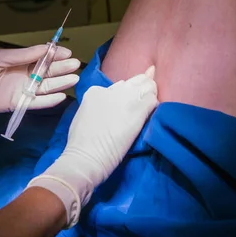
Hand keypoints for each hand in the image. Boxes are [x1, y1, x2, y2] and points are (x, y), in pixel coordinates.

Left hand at [0, 45, 80, 117]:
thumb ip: (23, 55)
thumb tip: (46, 47)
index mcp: (16, 59)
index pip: (40, 56)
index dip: (54, 54)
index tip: (68, 53)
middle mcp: (21, 74)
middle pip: (46, 71)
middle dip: (61, 68)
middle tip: (76, 65)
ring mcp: (20, 90)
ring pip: (44, 86)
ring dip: (59, 83)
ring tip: (74, 79)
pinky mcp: (17, 104)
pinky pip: (36, 102)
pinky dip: (48, 101)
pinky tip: (61, 97)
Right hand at [28, 66, 158, 227]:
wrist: (87, 155)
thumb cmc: (80, 142)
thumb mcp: (84, 114)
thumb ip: (98, 105)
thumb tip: (111, 103)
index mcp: (96, 90)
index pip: (119, 85)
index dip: (127, 92)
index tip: (130, 99)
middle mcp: (113, 90)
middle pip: (135, 81)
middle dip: (143, 85)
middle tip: (147, 93)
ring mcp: (127, 98)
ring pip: (148, 87)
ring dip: (151, 94)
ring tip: (151, 103)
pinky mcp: (139, 110)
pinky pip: (153, 101)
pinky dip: (154, 105)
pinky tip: (152, 112)